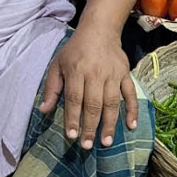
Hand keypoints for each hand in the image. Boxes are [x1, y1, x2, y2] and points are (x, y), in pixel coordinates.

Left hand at [39, 30, 137, 148]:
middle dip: (90, 126)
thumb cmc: (75, 50)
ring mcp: (113, 74)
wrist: (99, 30)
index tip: (71, 136)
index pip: (75, 98)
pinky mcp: (125, 74)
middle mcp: (95, 74)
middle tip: (87, 145)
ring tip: (106, 142)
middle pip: (94, 104)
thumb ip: (52, 88)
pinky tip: (131, 126)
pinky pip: (131, 94)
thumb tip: (43, 111)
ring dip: (110, 123)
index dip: (73, 118)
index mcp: (76, 71)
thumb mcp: (57, 65)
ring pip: (112, 102)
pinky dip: (133, 110)